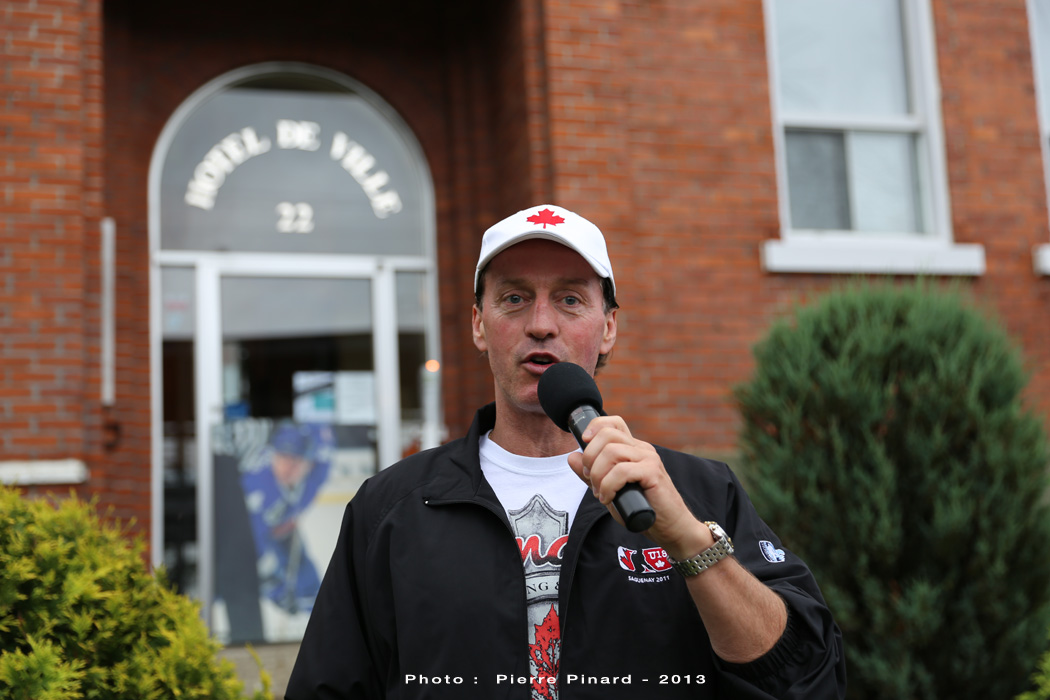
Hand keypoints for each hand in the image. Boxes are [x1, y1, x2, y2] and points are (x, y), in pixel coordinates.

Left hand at [566, 415, 712, 558]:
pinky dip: (609, 486)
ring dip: (598, 475)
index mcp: (632, 448)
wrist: (670, 527)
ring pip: (612, 452)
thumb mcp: (609, 489)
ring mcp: (649, 459)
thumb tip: (572, 457)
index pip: (613, 423)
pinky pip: (622, 471)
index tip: (584, 443)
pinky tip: (609, 498)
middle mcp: (641, 449)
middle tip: (591, 479)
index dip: (595, 426)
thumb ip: (591, 474)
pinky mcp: (653, 473)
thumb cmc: (640, 508)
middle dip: (590, 457)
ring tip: (601, 494)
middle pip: (607, 435)